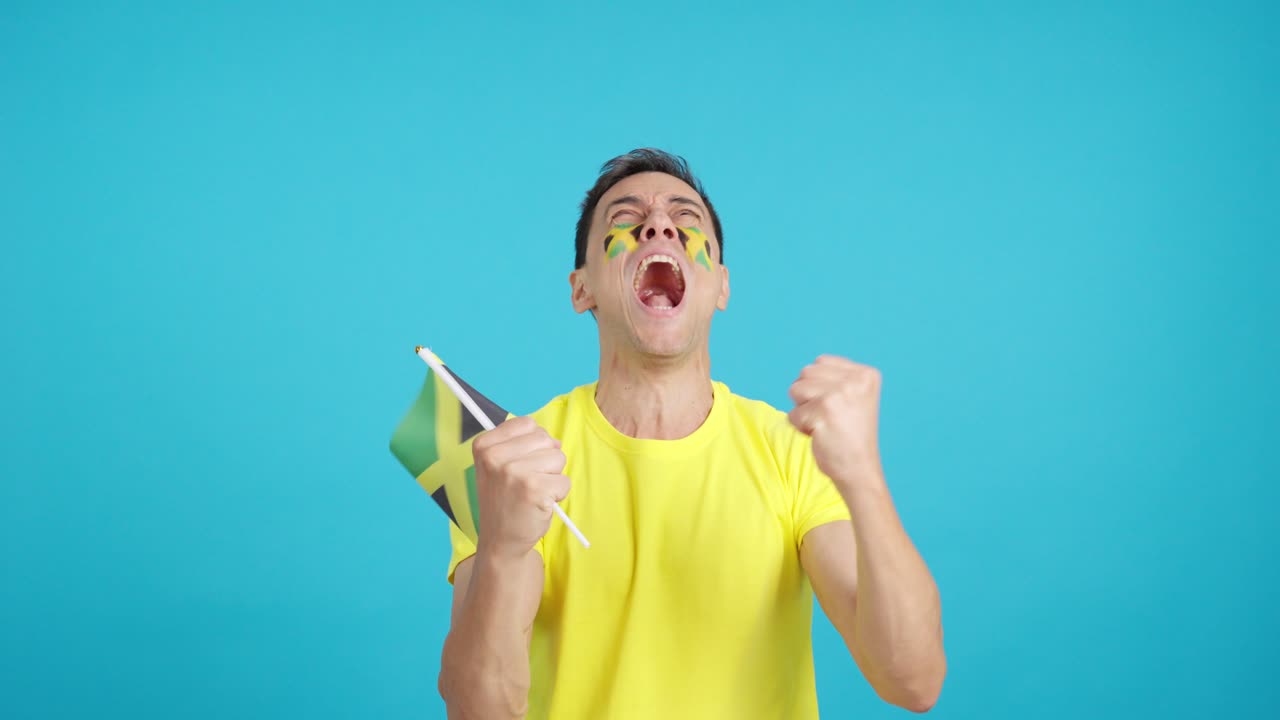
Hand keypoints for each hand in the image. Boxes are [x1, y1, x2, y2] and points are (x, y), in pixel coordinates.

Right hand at [471, 416, 570, 560]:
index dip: (533, 444)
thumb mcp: (497, 466)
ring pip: (558, 458)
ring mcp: (514, 472)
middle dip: (546, 460)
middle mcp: (495, 456)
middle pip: (546, 439)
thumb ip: (519, 445)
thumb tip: (555, 441)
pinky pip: (564, 481)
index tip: (520, 464)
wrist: (500, 541)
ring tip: (534, 493)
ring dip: (553, 477)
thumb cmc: (505, 501)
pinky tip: (540, 504)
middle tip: (528, 482)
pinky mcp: (534, 489)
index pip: (527, 424)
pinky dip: (559, 494)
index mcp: (484, 445)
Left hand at [788, 355, 884, 488]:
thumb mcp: (854, 397)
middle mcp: (855, 380)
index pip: (821, 362)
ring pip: (795, 390)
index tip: (836, 407)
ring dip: (802, 411)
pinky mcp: (823, 411)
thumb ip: (835, 379)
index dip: (818, 386)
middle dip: (808, 397)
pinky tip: (821, 436)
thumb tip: (804, 373)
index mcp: (866, 374)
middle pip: (805, 373)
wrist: (860, 470)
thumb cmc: (851, 436)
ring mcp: (839, 394)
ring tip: (824, 425)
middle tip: (829, 418)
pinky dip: (800, 427)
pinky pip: (792, 414)